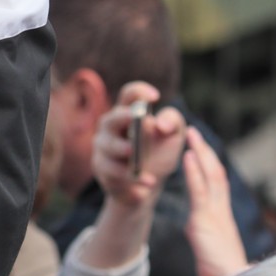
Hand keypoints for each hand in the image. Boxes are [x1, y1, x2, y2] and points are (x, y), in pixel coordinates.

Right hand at [93, 81, 185, 207]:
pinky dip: (131, 176)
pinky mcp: (102, 168)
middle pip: (112, 117)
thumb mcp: (174, 137)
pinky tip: (148, 181)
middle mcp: (112, 127)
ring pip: (108, 145)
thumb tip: (159, 124)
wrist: (149, 184)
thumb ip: (173, 122)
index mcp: (130, 113)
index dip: (140, 91)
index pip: (130, 94)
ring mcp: (104, 147)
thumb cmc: (159, 153)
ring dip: (122, 148)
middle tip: (137, 119)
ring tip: (133, 152)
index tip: (156, 97)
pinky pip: (113, 170)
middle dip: (123, 117)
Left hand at [182, 127, 249, 275]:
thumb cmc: (222, 274)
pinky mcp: (206, 221)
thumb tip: (196, 229)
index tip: (199, 150)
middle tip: (193, 132)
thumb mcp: (209, 248)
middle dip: (204, 151)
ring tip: (190, 133)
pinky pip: (200, 191)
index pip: (216, 184)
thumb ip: (203, 234)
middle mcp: (220, 211)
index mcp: (221, 217)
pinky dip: (194, 171)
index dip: (207, 165)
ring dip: (200, 152)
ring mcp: (215, 214)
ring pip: (211, 175)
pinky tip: (188, 155)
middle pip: (215, 173)